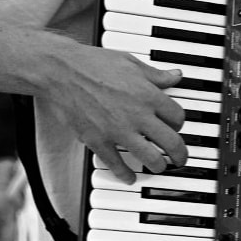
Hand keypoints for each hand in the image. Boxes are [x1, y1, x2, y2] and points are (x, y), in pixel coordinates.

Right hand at [38, 47, 187, 183]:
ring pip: (150, 158)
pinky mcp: (98, 141)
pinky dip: (125, 174)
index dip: (180, 123)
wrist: (60, 72)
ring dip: (159, 166)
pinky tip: (130, 177)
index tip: (176, 126)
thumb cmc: (93, 63)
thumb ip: (156, 75)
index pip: (178, 117)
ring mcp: (118, 131)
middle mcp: (138, 115)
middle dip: (179, 154)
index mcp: (149, 95)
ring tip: (160, 167)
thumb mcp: (130, 63)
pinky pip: (116, 164)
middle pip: (171, 142)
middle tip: (180, 159)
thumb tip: (176, 75)